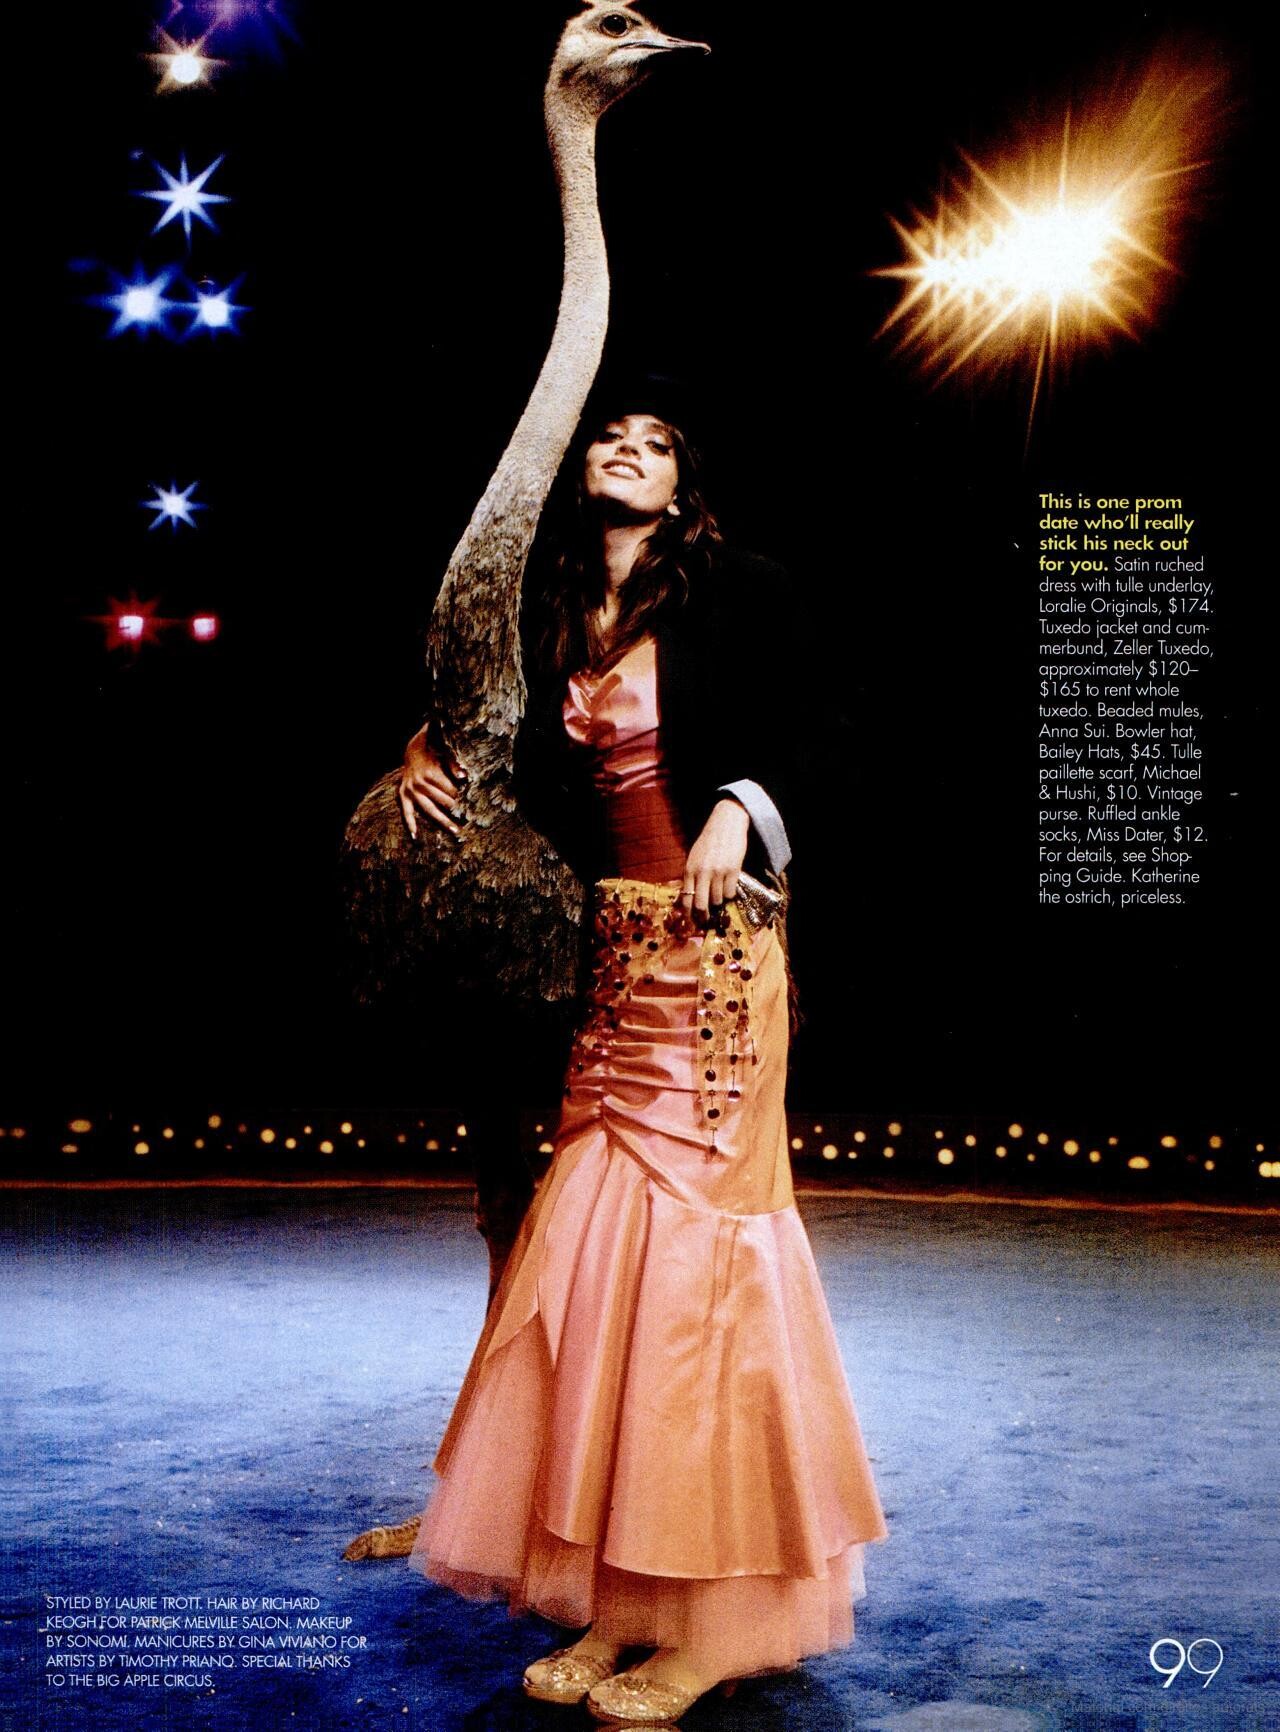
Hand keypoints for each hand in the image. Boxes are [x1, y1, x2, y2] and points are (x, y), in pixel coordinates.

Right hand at [397, 725, 467, 839]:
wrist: (413, 750)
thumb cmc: (434, 753)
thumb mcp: (444, 755)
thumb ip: (454, 766)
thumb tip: (464, 777)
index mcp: (430, 774)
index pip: (450, 791)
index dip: (461, 798)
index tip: (472, 806)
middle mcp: (419, 784)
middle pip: (441, 801)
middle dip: (456, 810)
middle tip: (471, 821)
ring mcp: (410, 791)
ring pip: (428, 810)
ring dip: (442, 821)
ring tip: (455, 831)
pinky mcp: (403, 795)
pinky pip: (406, 811)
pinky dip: (410, 823)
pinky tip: (415, 836)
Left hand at [680, 799, 748, 921]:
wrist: (726, 823)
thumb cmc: (708, 841)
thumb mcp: (693, 857)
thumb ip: (691, 876)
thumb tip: (690, 899)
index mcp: (689, 869)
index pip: (686, 898)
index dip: (688, 913)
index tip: (692, 920)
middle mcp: (702, 872)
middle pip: (701, 904)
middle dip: (703, 916)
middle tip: (706, 920)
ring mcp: (718, 872)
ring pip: (717, 900)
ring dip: (718, 900)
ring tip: (719, 892)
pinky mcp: (733, 870)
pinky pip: (730, 893)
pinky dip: (729, 893)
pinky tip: (729, 885)